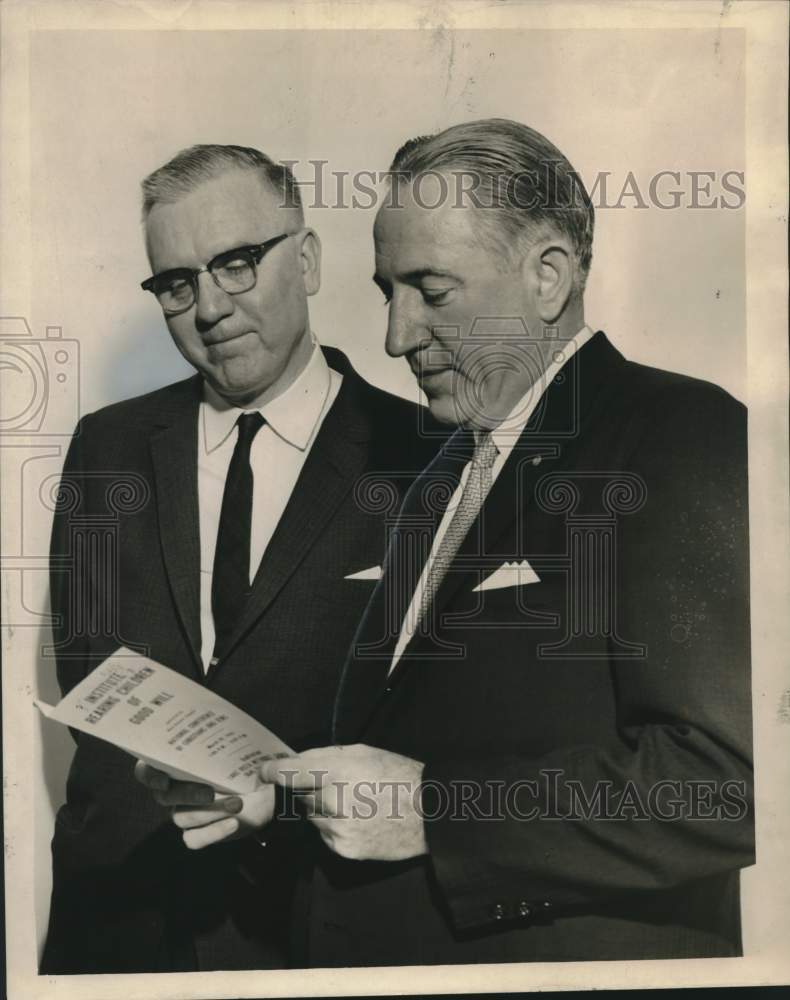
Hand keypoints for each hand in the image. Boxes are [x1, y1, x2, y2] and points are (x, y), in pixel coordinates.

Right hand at [134, 761, 274, 849]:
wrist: (261, 794)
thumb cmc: (244, 765)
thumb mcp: (245, 752)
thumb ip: (248, 752)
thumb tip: (267, 766)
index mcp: (177, 765)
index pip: (147, 770)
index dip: (149, 775)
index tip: (163, 779)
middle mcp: (174, 790)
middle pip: (164, 796)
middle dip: (187, 794)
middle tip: (210, 793)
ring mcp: (183, 813)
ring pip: (181, 817)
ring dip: (210, 812)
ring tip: (237, 804)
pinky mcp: (196, 833)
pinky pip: (194, 839)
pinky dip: (214, 832)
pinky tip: (233, 823)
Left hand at [259, 744, 426, 861]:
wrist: (429, 812)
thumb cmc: (397, 775)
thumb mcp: (363, 752)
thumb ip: (325, 756)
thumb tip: (295, 761)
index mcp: (335, 772)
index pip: (287, 773)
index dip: (271, 771)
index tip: (263, 771)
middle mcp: (331, 801)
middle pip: (298, 794)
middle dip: (307, 788)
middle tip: (331, 783)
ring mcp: (336, 828)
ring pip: (311, 815)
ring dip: (321, 808)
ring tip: (351, 802)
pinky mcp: (342, 849)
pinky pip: (323, 834)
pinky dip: (332, 826)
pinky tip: (356, 819)